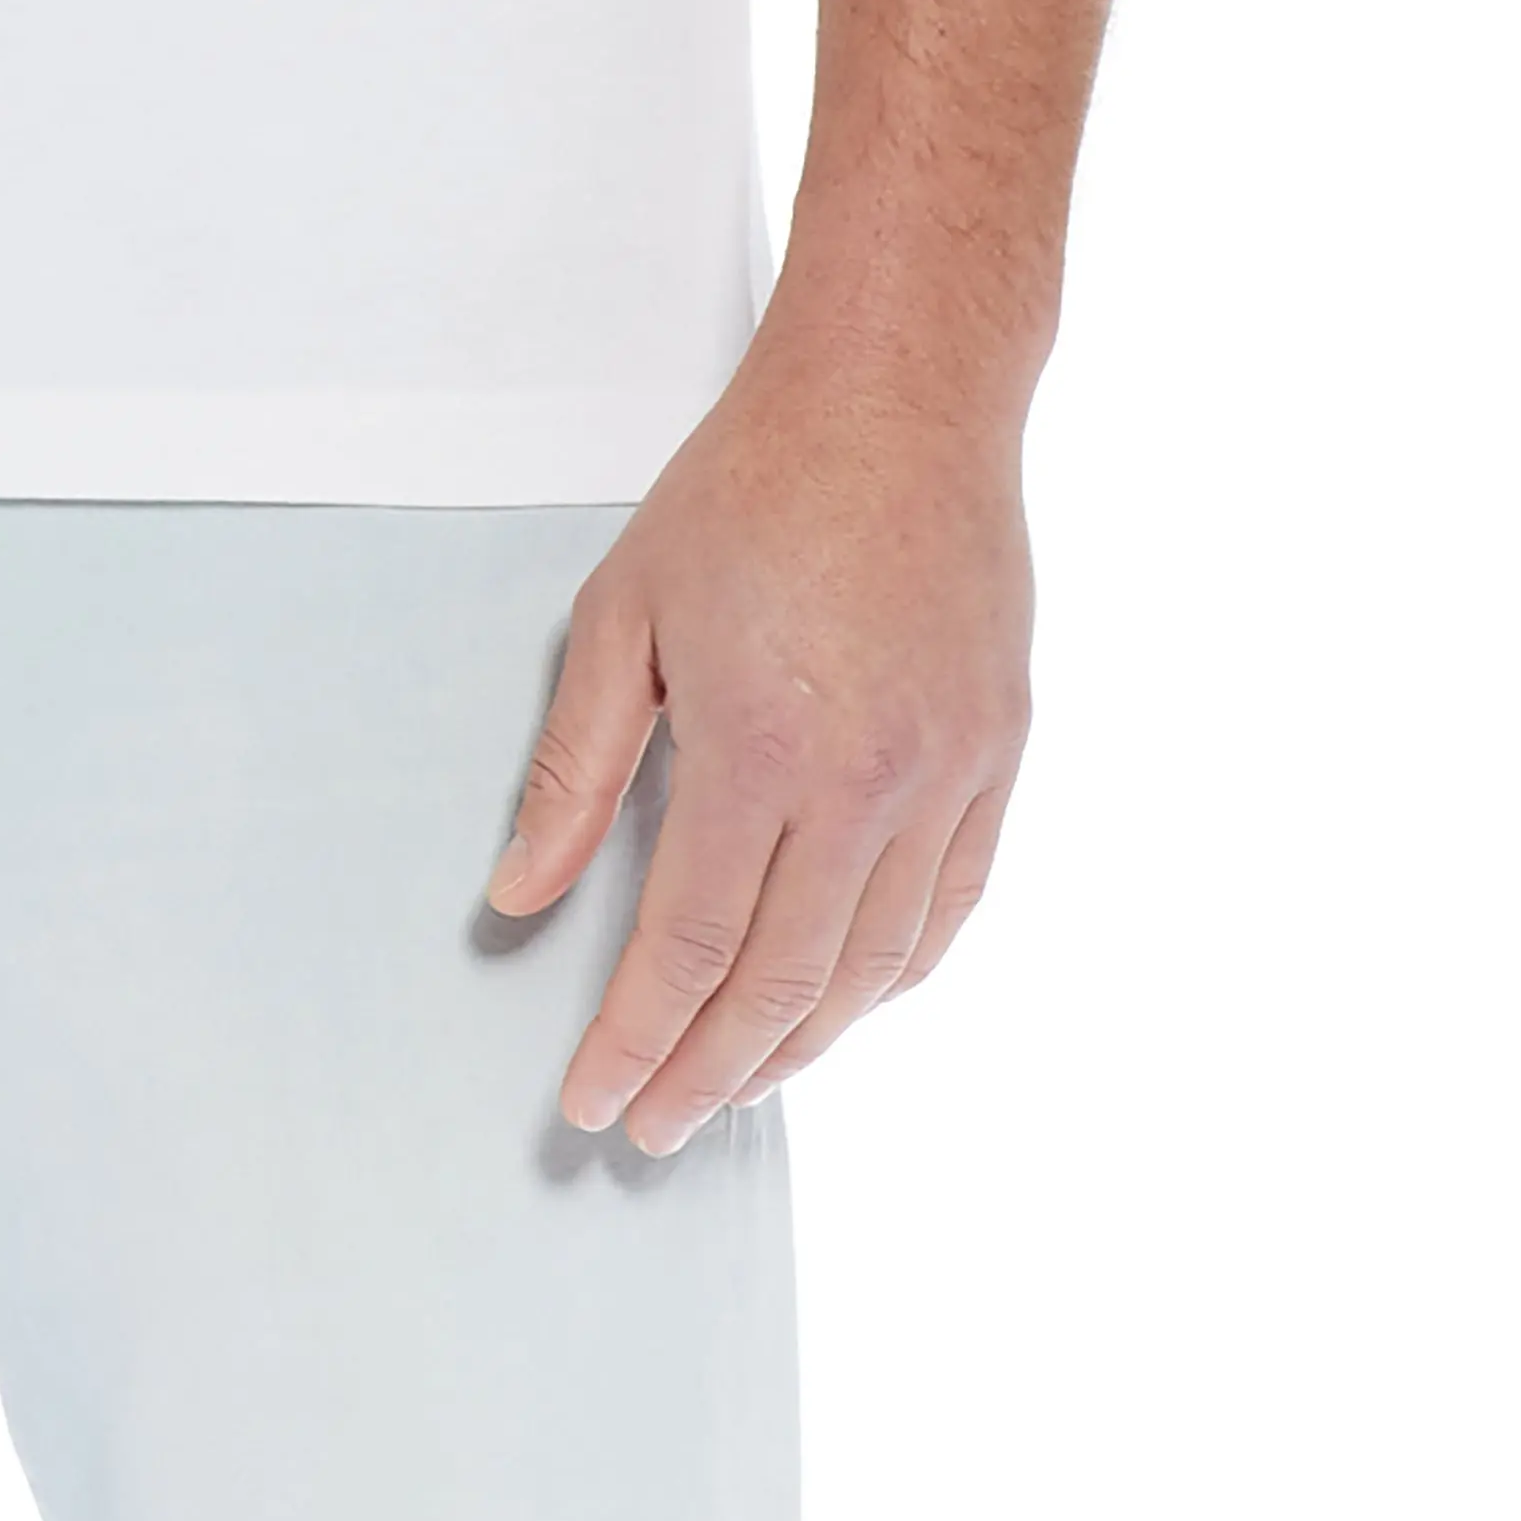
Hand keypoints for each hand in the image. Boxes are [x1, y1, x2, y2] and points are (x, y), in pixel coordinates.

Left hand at [486, 350, 1032, 1151]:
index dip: (636, 1039)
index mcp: (762, 745)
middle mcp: (867, 780)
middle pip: (783, 984)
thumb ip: (575, 769)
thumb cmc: (754, 483)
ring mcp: (947, 773)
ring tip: (737, 1077)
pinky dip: (894, 975)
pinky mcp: (998, 753)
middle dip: (709, 1072)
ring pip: (875, 965)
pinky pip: (951, 908)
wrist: (897, 397)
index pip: (690, 946)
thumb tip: (522, 892)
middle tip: (656, 1123)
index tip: (595, 1099)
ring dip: (803, 1044)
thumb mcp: (622, 612)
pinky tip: (848, 1000)